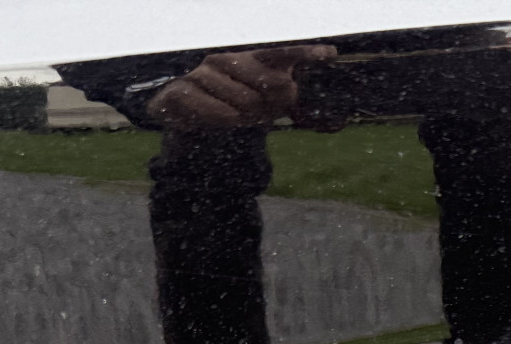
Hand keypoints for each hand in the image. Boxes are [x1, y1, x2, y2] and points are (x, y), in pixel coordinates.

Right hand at [147, 45, 336, 128]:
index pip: (279, 54)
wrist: (186, 122)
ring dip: (249, 118)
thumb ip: (282, 99)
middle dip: (274, 104)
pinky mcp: (181, 92)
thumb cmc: (230, 108)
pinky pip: (216, 111)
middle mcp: (224, 60)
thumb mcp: (261, 106)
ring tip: (242, 119)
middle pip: (266, 82)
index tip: (330, 55)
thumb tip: (293, 91)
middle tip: (266, 113)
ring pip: (243, 101)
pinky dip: (225, 120)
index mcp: (246, 60)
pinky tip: (227, 120)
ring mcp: (201, 74)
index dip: (304, 54)